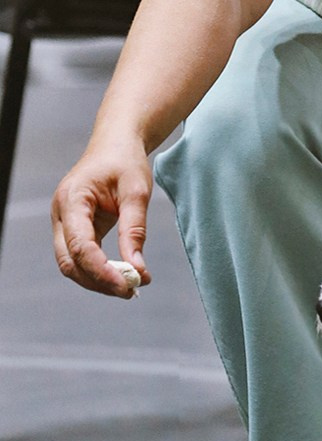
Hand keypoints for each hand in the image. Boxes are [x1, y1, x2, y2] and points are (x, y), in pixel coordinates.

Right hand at [51, 140, 152, 297]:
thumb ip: (135, 230)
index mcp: (72, 200)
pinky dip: (99, 270)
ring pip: (72, 264)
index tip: (129, 286)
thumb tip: (137, 268)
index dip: (102, 270)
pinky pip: (81, 257)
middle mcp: (61, 213)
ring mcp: (64, 222)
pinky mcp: (74, 228)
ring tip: (131, 287)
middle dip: (98, 282)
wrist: (115, 145)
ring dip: (98, 281)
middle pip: (69, 261)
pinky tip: (124, 276)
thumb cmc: (125, 163)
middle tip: (131, 292)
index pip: (80, 245)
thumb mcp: (136, 192)